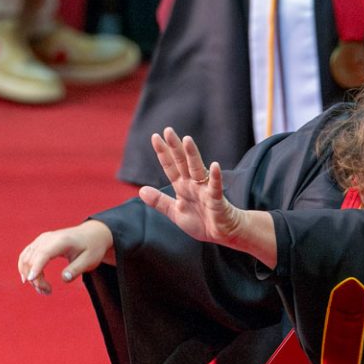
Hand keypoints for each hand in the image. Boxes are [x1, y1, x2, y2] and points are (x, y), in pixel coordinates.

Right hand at [17, 220, 114, 294]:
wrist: (92, 234)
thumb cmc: (92, 248)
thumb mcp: (90, 260)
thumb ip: (77, 269)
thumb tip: (64, 278)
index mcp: (62, 240)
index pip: (44, 253)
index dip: (36, 266)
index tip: (31, 280)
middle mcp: (48, 238)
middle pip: (32, 258)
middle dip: (35, 278)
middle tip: (48, 292)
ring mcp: (41, 239)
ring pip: (26, 258)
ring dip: (28, 275)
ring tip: (43, 289)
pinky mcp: (39, 243)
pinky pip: (26, 256)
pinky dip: (25, 268)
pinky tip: (31, 280)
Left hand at [139, 128, 276, 267]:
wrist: (222, 233)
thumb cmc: (202, 221)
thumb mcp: (175, 212)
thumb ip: (159, 201)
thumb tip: (141, 190)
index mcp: (182, 186)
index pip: (170, 166)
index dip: (163, 153)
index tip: (155, 137)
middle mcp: (193, 184)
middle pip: (182, 162)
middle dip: (175, 147)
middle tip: (168, 130)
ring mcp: (205, 189)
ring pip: (197, 169)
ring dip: (193, 155)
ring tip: (187, 140)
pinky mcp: (216, 199)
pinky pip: (215, 187)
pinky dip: (216, 177)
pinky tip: (215, 165)